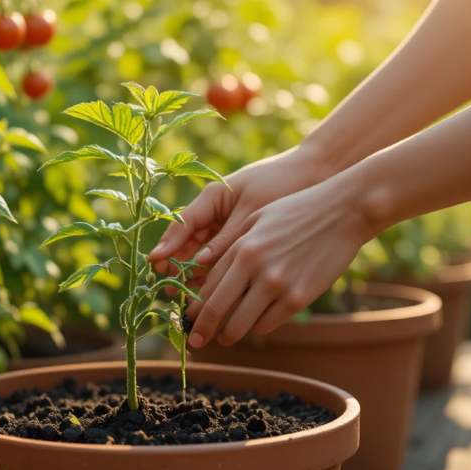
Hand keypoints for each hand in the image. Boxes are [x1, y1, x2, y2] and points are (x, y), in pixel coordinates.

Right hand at [149, 145, 325, 282]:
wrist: (315, 174)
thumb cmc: (282, 184)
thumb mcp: (252, 211)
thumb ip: (227, 238)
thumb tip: (200, 264)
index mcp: (213, 197)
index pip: (182, 223)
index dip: (168, 244)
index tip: (155, 262)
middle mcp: (214, 212)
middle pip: (187, 241)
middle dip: (175, 265)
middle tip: (168, 287)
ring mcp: (225, 225)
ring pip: (201, 252)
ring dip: (192, 273)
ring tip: (182, 295)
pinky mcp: (240, 237)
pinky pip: (221, 257)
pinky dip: (214, 272)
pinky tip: (207, 291)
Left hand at [183, 176, 372, 347]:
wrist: (342, 212)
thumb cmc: (297, 211)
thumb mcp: (257, 219)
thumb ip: (232, 245)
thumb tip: (210, 273)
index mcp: (241, 247)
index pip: (209, 285)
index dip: (195, 306)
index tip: (189, 318)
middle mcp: (255, 268)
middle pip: (217, 308)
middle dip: (202, 329)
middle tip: (196, 341)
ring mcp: (277, 285)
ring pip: (241, 323)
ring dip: (230, 334)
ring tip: (226, 337)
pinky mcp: (299, 298)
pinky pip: (268, 323)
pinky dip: (259, 326)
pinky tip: (256, 324)